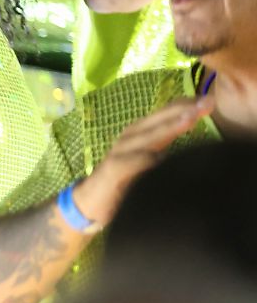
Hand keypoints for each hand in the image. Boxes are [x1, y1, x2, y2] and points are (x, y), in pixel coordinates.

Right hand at [75, 95, 215, 226]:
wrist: (91, 202)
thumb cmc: (126, 182)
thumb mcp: (151, 160)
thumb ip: (170, 149)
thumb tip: (202, 143)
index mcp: (142, 133)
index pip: (166, 113)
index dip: (188, 105)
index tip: (211, 100)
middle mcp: (131, 137)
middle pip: (159, 119)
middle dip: (184, 109)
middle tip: (208, 102)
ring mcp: (120, 152)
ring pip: (148, 137)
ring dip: (169, 127)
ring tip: (190, 119)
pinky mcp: (112, 169)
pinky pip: (130, 163)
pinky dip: (145, 160)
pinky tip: (160, 157)